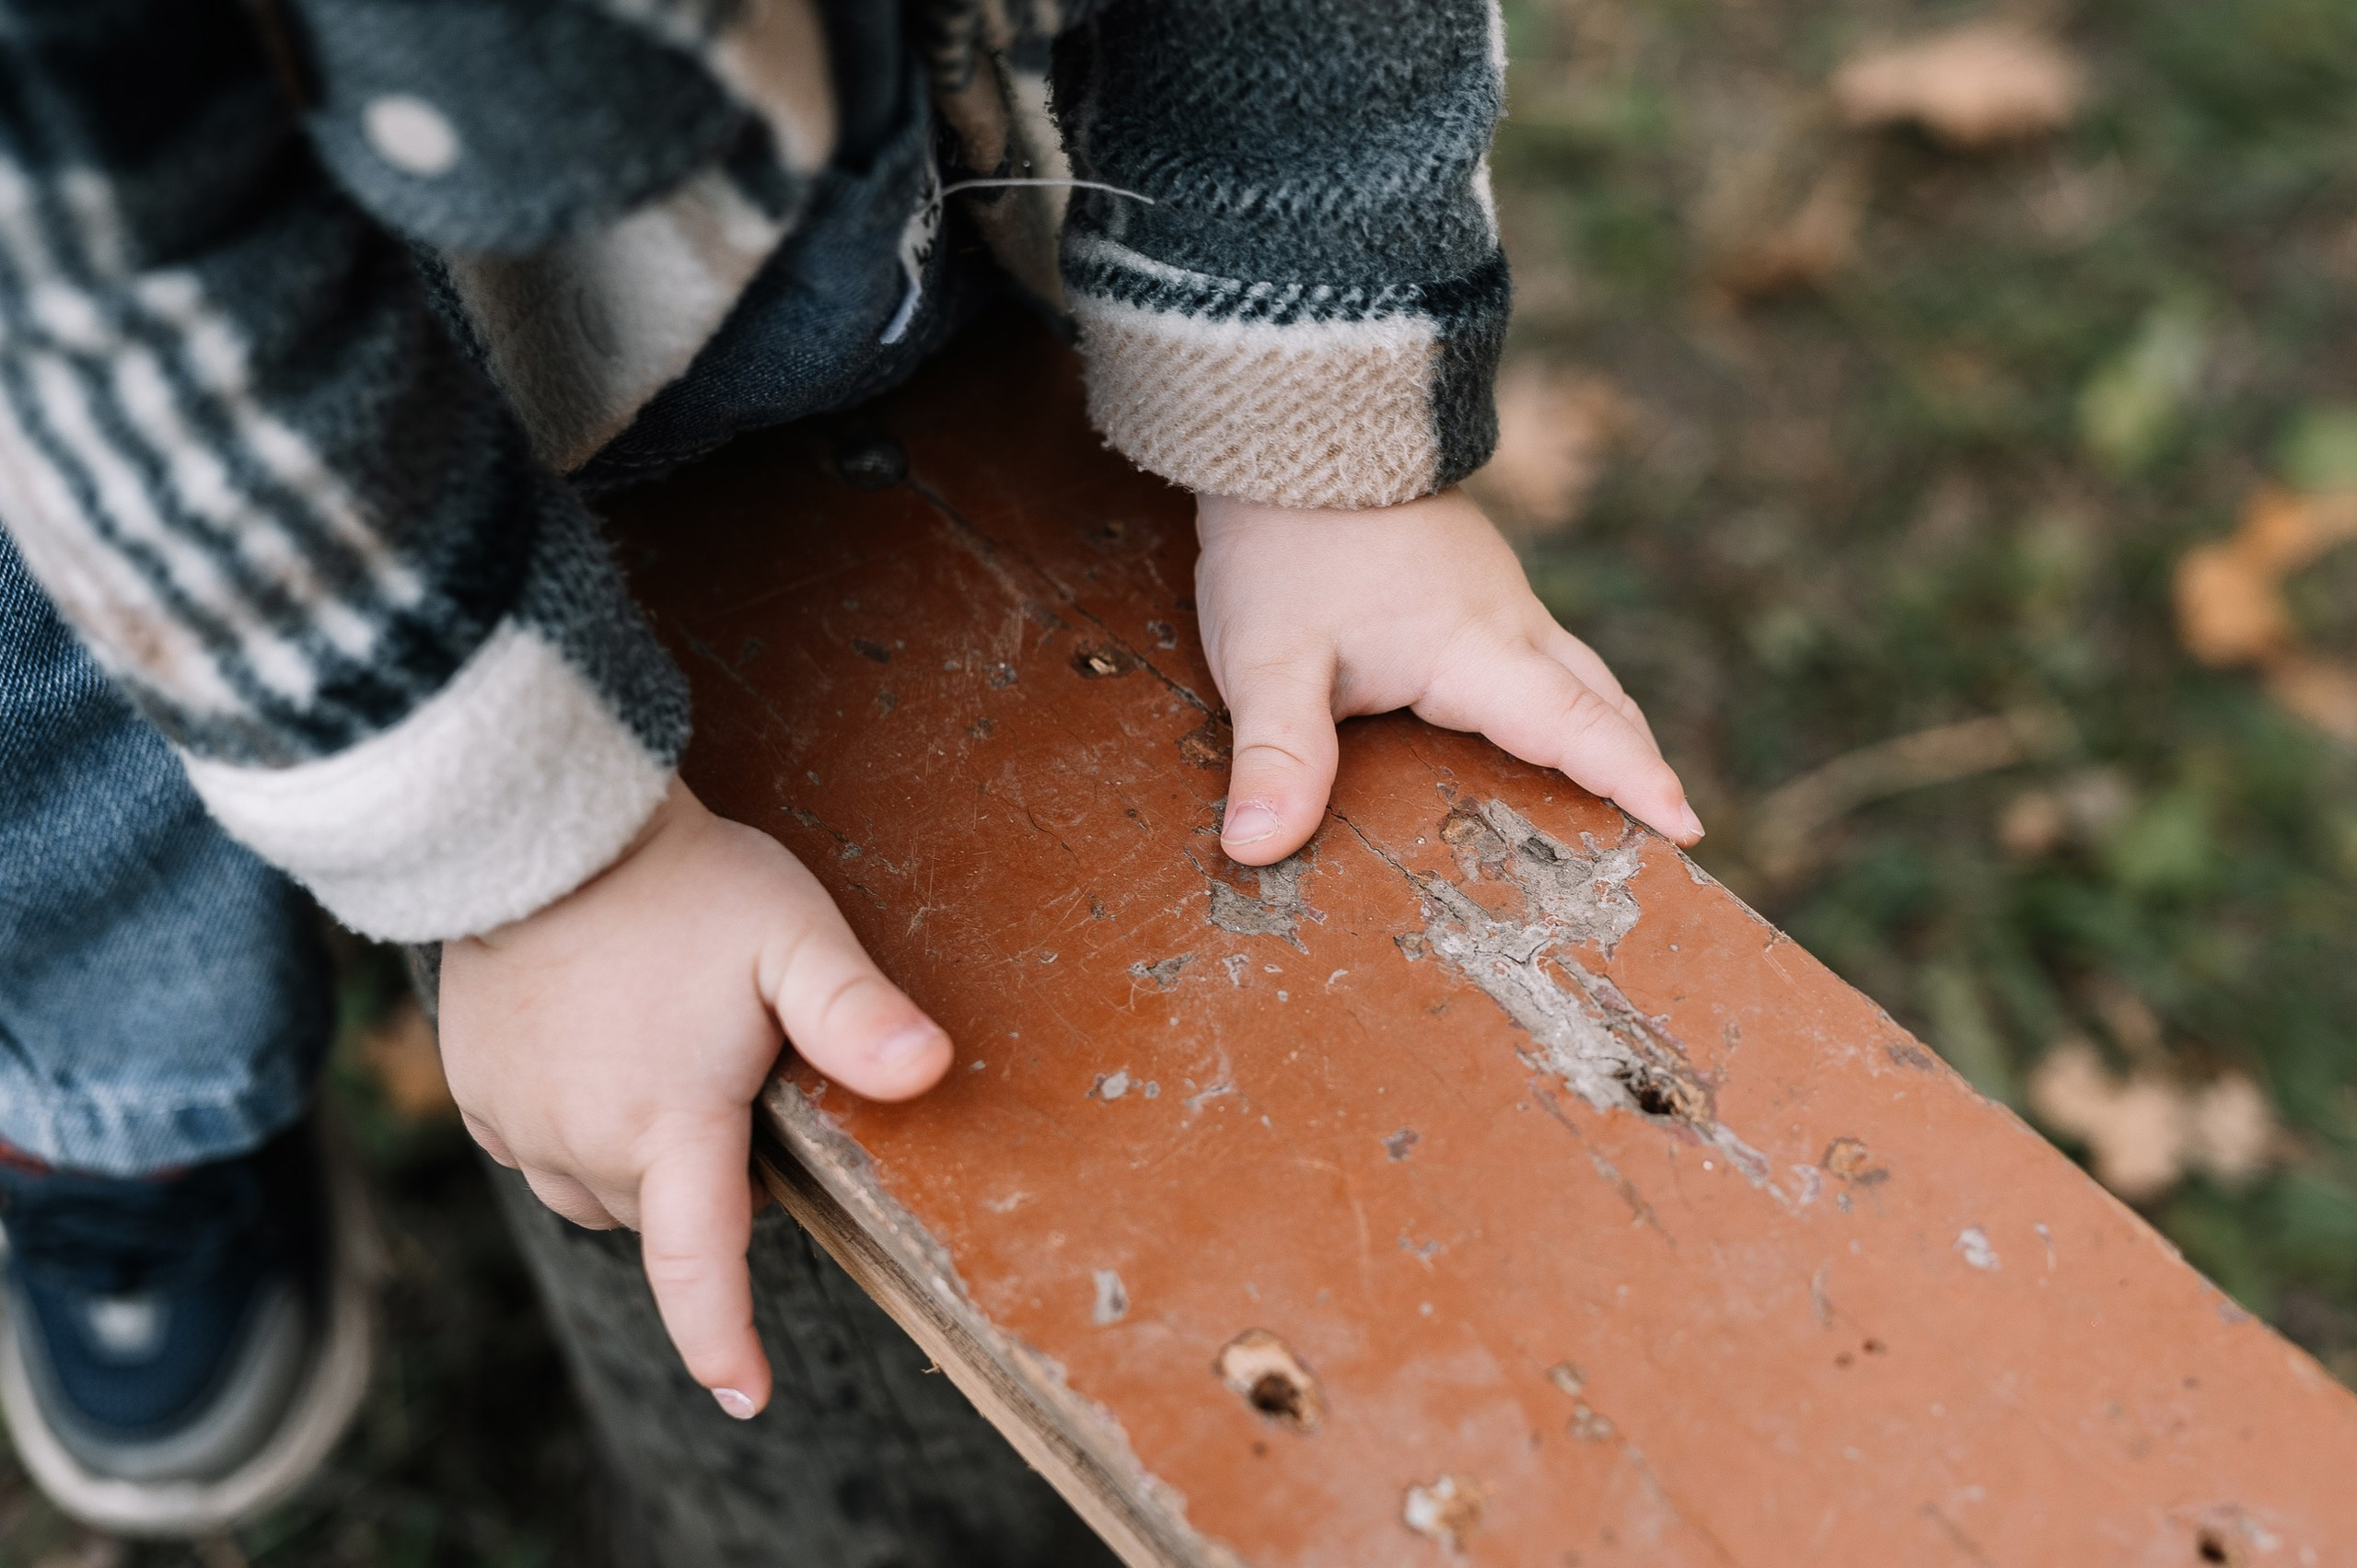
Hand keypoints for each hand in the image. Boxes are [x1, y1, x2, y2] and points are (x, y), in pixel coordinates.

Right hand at [437, 779, 953, 1417]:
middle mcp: (580, 1144)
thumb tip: (932, 1069)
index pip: (699, 1267)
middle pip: (669, 1216)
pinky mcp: (474, 1096)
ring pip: (604, 1192)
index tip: (748, 1393)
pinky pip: (543, 1152)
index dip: (723, 1341)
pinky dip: (581, 1131)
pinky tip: (603, 1052)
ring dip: (645, 1161)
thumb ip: (856, 1011)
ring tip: (667, 1056)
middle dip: (710, 1178)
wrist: (537, 826)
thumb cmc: (681, 882)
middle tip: (732, 1071)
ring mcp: (516, 1124)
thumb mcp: (791, 934)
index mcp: (667, 1123)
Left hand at [1194, 487, 1700, 864]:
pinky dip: (1557, 691)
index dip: (1630, 780)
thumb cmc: (1285, 540)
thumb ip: (1277, 755)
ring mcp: (1489, 588)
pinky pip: (1533, 645)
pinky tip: (1527, 715)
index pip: (1574, 727)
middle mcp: (1504, 617)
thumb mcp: (1269, 659)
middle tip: (1671, 828)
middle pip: (1598, 699)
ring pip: (1571, 667)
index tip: (1686, 827)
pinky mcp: (1464, 573)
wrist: (1289, 423)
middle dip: (1636, 762)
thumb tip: (1257, 847)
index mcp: (1476, 646)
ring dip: (1602, 724)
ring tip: (1617, 784)